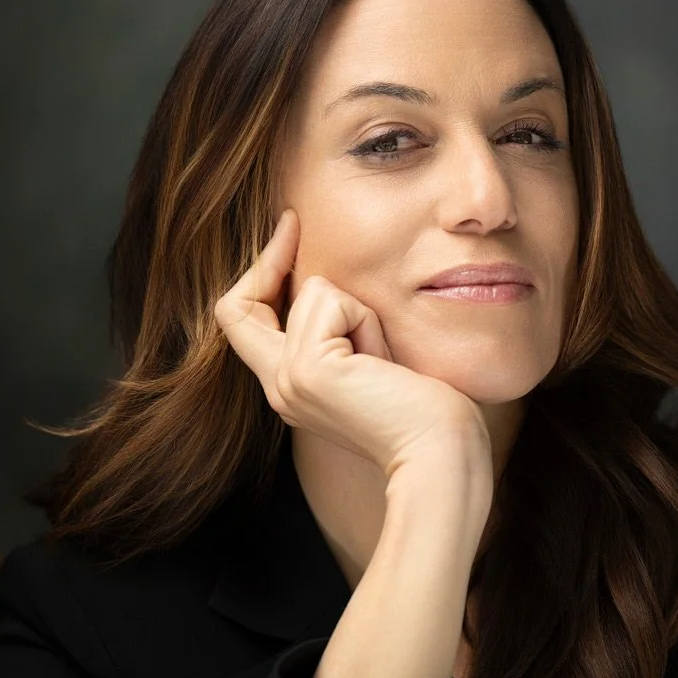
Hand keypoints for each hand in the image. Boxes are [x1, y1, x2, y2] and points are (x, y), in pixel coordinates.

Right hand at [213, 207, 490, 480]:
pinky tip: (385, 361)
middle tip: (293, 222)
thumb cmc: (428, 414)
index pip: (243, 321)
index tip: (290, 231)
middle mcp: (279, 388)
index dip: (259, 276)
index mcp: (292, 390)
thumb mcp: (374, 362)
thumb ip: (344, 331)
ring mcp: (287, 380)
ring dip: (358, 310)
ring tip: (385, 357)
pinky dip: (365, 318)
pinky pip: (330, 300)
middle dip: (268, 260)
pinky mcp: (307, 369)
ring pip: (311, 293)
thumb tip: (333, 282)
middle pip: (237, 307)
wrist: (440, 455)